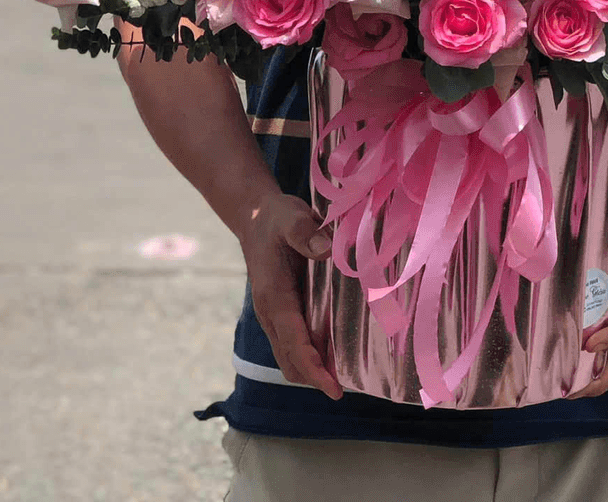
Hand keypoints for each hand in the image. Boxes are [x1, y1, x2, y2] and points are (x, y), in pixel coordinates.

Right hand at [237, 190, 342, 400]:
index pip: (294, 343)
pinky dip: (311, 358)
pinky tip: (335, 353)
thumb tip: (325, 251)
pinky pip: (293, 346)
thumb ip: (306, 234)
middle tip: (351, 386)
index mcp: (273, 296)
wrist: (256, 218)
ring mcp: (274, 316)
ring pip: (290, 358)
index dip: (314, 369)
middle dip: (316, 379)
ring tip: (347, 377)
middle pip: (291, 362)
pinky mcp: (282, 313)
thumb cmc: (277, 218)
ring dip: (313, 372)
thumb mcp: (291, 218)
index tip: (334, 389)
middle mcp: (271, 314)